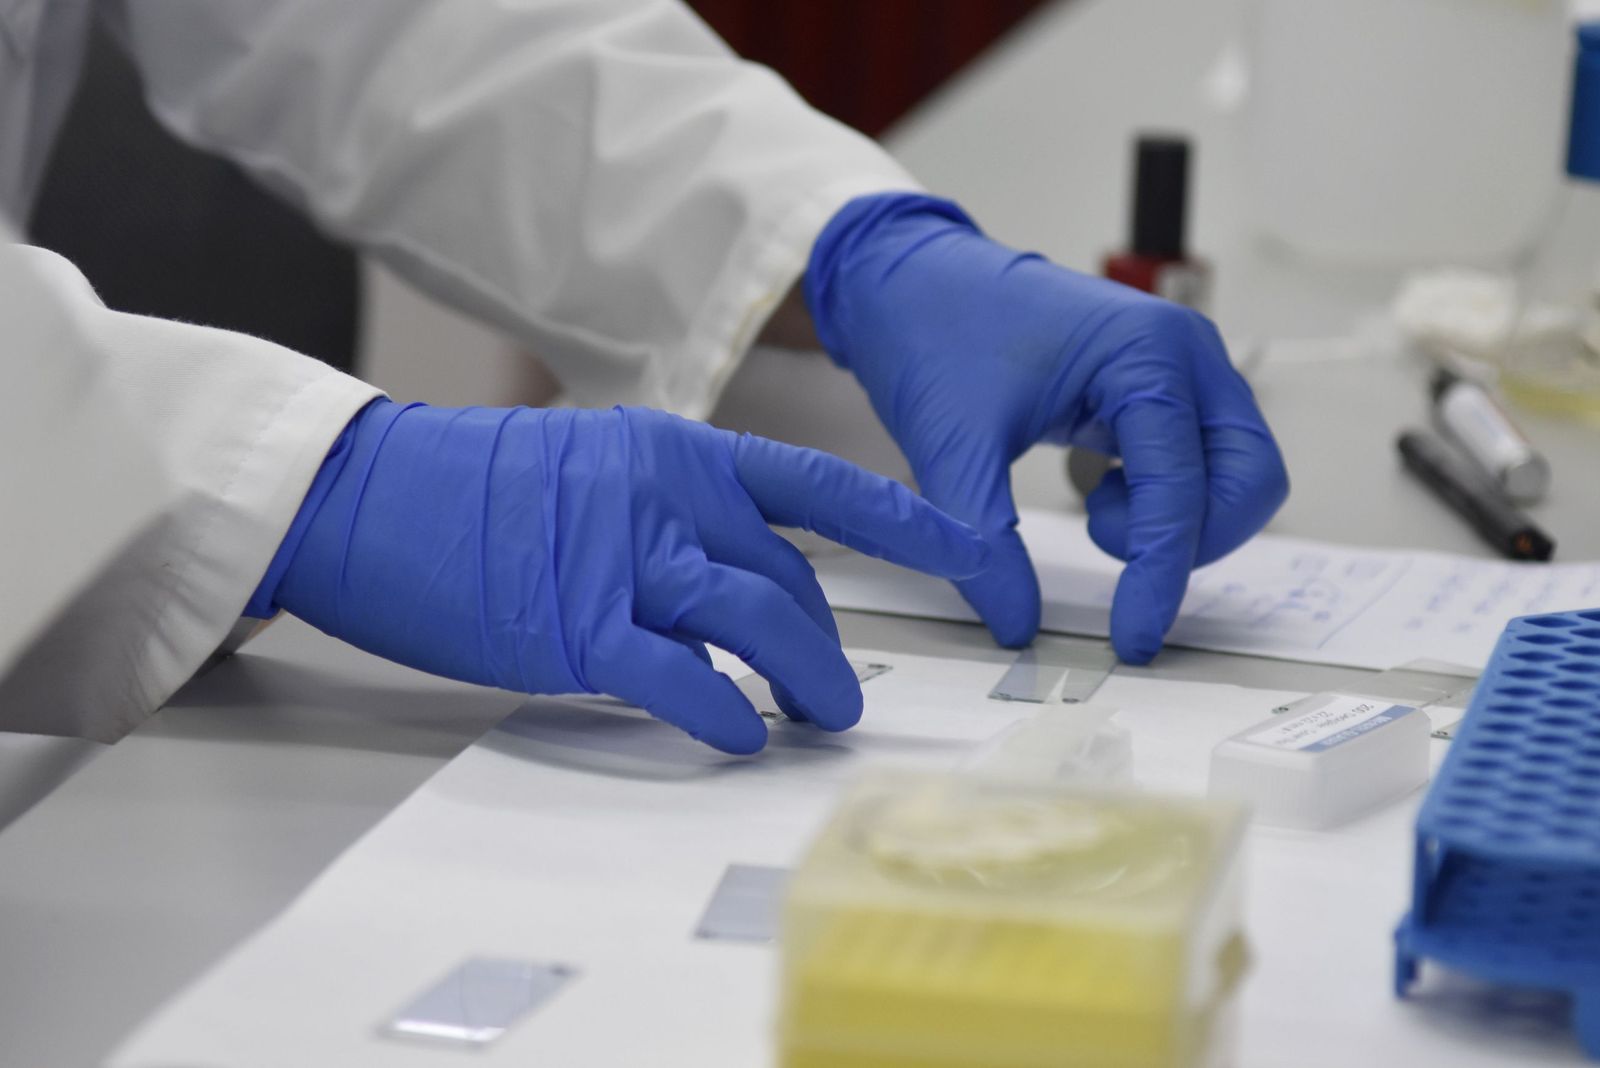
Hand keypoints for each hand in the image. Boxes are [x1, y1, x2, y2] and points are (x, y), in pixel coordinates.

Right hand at [258, 401, 988, 752]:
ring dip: (804, 680)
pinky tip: (739, 734)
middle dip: (827, 644)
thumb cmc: (471, 491)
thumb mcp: (593, 470)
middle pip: (789, 579)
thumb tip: (738, 580)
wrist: (363, 496)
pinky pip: (680, 679)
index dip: (903, 523)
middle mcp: (666, 495)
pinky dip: (722, 713)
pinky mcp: (577, 626)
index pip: (817, 487)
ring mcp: (623, 558)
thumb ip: (673, 515)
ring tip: (817, 718)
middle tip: (838, 692)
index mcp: (678, 451)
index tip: (967, 552)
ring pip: (758, 622)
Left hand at [805, 194, 1287, 661]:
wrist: (910, 278)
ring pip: (1237, 476)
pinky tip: (1098, 489)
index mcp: (1147, 353)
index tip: (1132, 639)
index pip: (1184, 487)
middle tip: (1107, 548)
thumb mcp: (950, 444)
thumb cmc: (934, 334)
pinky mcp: (1165, 390)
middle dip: (1192, 540)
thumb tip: (1015, 624)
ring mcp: (1183, 370)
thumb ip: (985, 538)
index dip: (1161, 574)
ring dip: (1182, 521)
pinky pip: (1204, 464)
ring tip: (1095, 508)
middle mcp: (1185, 355)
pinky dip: (1168, 500)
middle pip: (1249, 481)